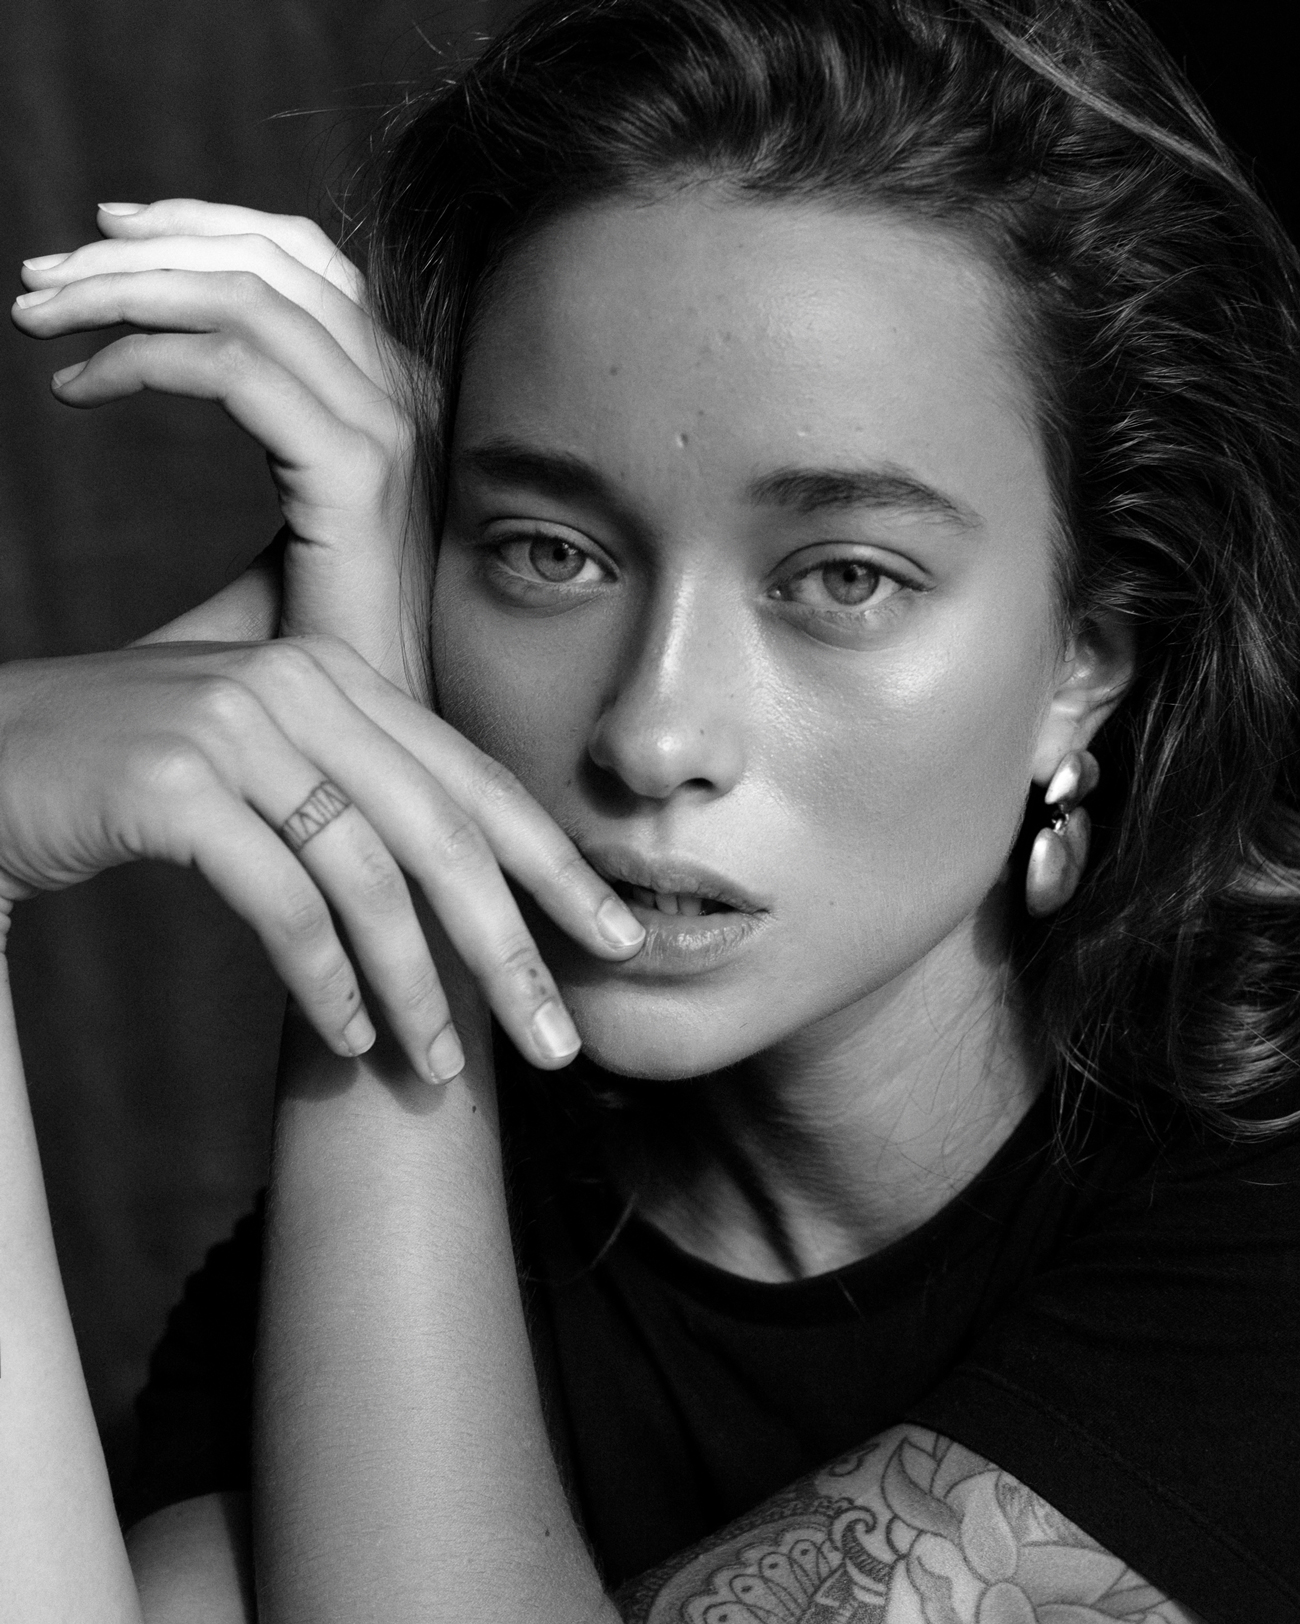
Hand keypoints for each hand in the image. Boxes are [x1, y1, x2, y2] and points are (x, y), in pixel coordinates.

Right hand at [0, 638, 644, 1079]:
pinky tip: (349, 1039)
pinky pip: (282, 902)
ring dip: (417, 990)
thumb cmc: (131, 779)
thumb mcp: (263, 763)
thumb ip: (357, 796)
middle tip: (561, 1043)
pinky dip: (326, 981)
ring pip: (371, 879)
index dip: (556, 868)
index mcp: (340, 676)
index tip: (620, 937)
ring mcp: (234, 725)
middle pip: (446, 835)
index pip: (477, 782)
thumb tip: (466, 899)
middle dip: (513, 949)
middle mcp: (299, 685)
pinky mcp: (171, 782)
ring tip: (443, 1072)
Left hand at [11, 199, 420, 686]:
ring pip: (247, 298)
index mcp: (396, 401)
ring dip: (122, 290)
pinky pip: (233, 372)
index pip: (307, 264)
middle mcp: (407, 400)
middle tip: (38, 277)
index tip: (101, 237)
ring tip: (35, 315)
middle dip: (140, 250)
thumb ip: (259, 442)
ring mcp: (390, 434)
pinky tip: (74, 391)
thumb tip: (142, 388)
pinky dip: (139, 361)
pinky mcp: (358, 479)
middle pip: (271, 260)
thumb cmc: (326, 666)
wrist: (378, 757)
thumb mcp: (290, 531)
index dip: (202, 225)